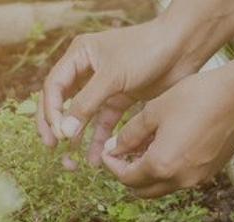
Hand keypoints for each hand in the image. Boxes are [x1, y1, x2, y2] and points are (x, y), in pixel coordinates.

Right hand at [36, 20, 201, 166]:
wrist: (182, 48)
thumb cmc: (146, 51)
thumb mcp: (112, 77)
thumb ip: (86, 104)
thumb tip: (64, 131)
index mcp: (79, 56)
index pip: (54, 87)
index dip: (51, 111)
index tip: (56, 133)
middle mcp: (88, 70)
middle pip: (62, 102)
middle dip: (57, 126)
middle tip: (52, 148)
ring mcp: (104, 86)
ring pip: (83, 116)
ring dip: (77, 137)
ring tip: (73, 161)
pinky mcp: (121, 98)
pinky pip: (104, 121)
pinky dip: (99, 139)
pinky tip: (96, 157)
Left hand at [100, 66, 233, 197]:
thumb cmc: (194, 97)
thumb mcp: (153, 112)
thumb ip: (129, 135)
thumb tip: (115, 148)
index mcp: (161, 165)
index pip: (125, 177)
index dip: (112, 165)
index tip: (108, 151)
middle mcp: (179, 179)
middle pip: (142, 190)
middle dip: (128, 174)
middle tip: (123, 154)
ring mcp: (197, 179)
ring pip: (162, 186)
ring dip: (148, 173)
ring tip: (145, 147)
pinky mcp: (211, 172)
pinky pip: (181, 179)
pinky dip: (168, 170)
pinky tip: (167, 146)